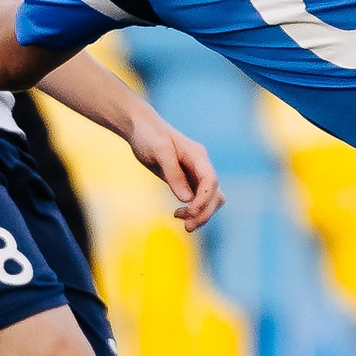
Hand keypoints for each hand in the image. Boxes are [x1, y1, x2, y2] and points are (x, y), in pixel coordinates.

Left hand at [128, 115, 224, 231]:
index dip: (204, 199)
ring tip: (184, 224)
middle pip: (215, 194)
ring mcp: (196, 173)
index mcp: (198, 156)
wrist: (141, 128)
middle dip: (204, 212)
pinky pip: (198, 199)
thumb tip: (186, 199)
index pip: (210, 180)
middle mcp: (201, 166)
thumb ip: (173, 174)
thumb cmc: (148, 135)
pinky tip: (178, 214)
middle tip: (187, 227)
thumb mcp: (158, 151)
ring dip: (201, 214)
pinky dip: (193, 210)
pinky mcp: (187, 180)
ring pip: (210, 199)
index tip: (190, 212)